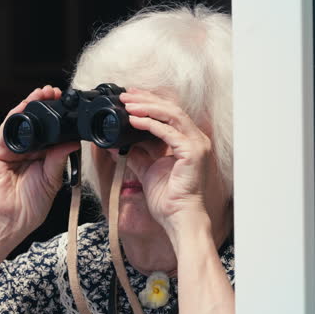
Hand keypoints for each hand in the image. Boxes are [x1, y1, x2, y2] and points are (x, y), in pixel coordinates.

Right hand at [0, 86, 79, 238]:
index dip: (59, 118)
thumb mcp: (52, 179)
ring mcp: (11, 148)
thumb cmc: (30, 206)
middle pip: (37, 122)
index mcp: (41, 156)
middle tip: (58, 93)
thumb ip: (59, 158)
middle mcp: (27, 150)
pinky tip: (25, 105)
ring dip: (31, 104)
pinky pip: (6, 129)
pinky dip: (16, 115)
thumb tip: (72, 141)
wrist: (10, 220)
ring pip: (22, 121)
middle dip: (46, 105)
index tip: (70, 106)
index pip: (51, 131)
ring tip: (44, 92)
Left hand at [120, 88, 213, 230]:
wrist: (178, 217)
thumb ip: (136, 155)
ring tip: (128, 105)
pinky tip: (134, 121)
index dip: (149, 102)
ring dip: (147, 107)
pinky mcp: (192, 152)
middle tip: (126, 95)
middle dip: (146, 99)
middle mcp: (195, 139)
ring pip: (172, 114)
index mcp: (187, 141)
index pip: (169, 113)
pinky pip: (169, 132)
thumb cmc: (168, 199)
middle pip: (171, 108)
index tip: (130, 97)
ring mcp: (196, 144)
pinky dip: (150, 123)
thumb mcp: (147, 170)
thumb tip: (118, 144)